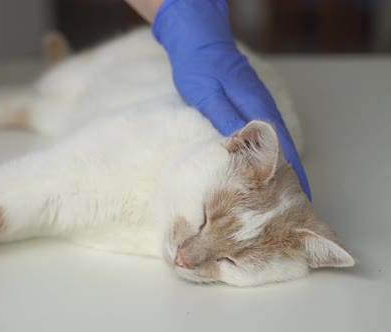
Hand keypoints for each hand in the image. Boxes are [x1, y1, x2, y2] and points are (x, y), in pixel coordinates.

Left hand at [150, 0, 310, 199]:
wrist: (197, 41)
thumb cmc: (199, 68)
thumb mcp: (209, 95)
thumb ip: (226, 118)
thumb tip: (243, 148)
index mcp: (258, 109)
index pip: (283, 149)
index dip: (293, 177)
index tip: (302, 201)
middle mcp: (263, 110)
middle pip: (284, 151)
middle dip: (290, 180)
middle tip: (291, 211)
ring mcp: (257, 109)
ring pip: (274, 146)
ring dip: (279, 171)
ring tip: (280, 200)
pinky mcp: (248, 109)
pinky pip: (263, 139)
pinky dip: (265, 158)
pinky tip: (260, 172)